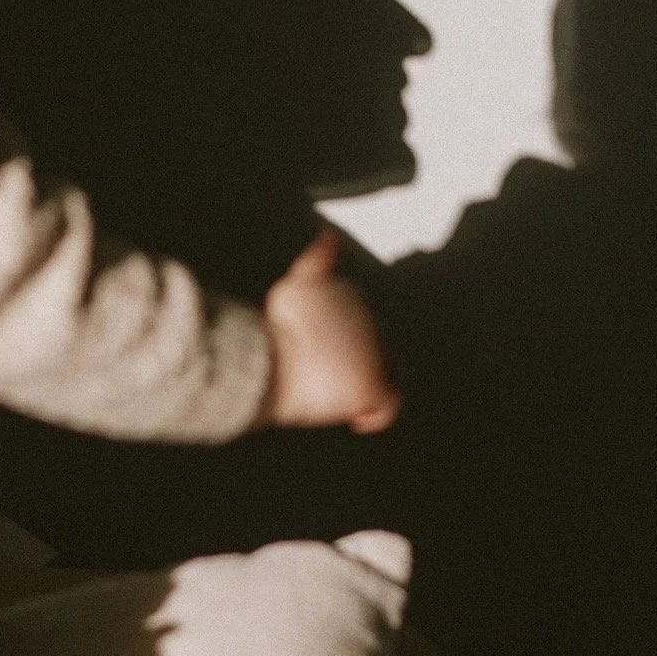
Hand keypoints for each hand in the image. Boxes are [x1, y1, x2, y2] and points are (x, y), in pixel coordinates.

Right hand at [262, 229, 400, 433]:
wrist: (269, 360)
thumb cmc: (275, 328)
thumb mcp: (294, 284)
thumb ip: (316, 260)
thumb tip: (331, 236)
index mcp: (353, 296)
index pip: (367, 322)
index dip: (350, 342)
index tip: (327, 355)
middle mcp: (371, 321)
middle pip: (379, 348)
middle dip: (357, 365)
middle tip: (325, 380)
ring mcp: (374, 353)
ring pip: (383, 377)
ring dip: (363, 388)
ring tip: (336, 399)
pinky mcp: (372, 384)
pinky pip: (387, 406)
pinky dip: (374, 415)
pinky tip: (357, 419)